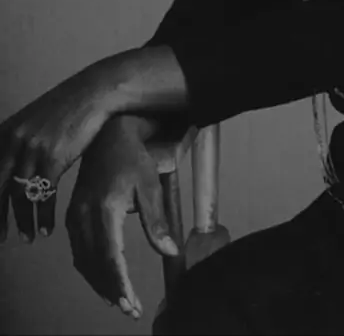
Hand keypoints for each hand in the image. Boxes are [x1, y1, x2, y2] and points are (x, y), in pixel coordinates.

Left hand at [0, 64, 111, 242]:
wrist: (91, 94)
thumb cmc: (63, 109)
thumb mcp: (30, 122)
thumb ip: (14, 143)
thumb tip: (6, 171)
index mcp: (4, 133)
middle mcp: (13, 141)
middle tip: (0, 238)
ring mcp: (33, 150)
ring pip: (20, 196)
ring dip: (23, 222)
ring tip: (27, 237)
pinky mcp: (54, 158)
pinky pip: (44, 195)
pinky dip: (44, 215)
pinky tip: (46, 227)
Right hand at [66, 114, 178, 319]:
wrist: (110, 135)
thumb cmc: (133, 158)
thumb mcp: (150, 186)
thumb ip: (157, 222)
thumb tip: (170, 251)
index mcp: (105, 209)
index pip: (110, 257)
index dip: (121, 284)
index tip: (132, 304)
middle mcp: (84, 215)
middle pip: (94, 264)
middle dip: (112, 290)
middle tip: (130, 308)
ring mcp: (75, 215)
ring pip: (83, 260)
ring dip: (99, 283)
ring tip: (119, 298)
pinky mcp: (73, 213)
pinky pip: (78, 249)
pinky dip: (90, 268)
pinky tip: (103, 276)